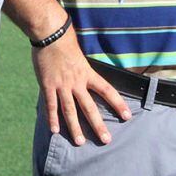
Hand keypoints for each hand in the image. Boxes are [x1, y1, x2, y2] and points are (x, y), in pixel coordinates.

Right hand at [31, 27, 130, 145]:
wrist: (50, 34)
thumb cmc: (65, 41)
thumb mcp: (80, 55)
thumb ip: (83, 68)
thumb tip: (87, 76)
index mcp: (87, 73)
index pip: (107, 91)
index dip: (118, 103)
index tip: (127, 116)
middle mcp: (77, 82)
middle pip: (89, 107)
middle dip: (98, 125)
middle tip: (106, 140)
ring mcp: (62, 85)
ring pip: (70, 110)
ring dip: (75, 127)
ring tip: (80, 142)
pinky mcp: (48, 85)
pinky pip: (51, 105)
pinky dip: (52, 118)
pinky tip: (55, 130)